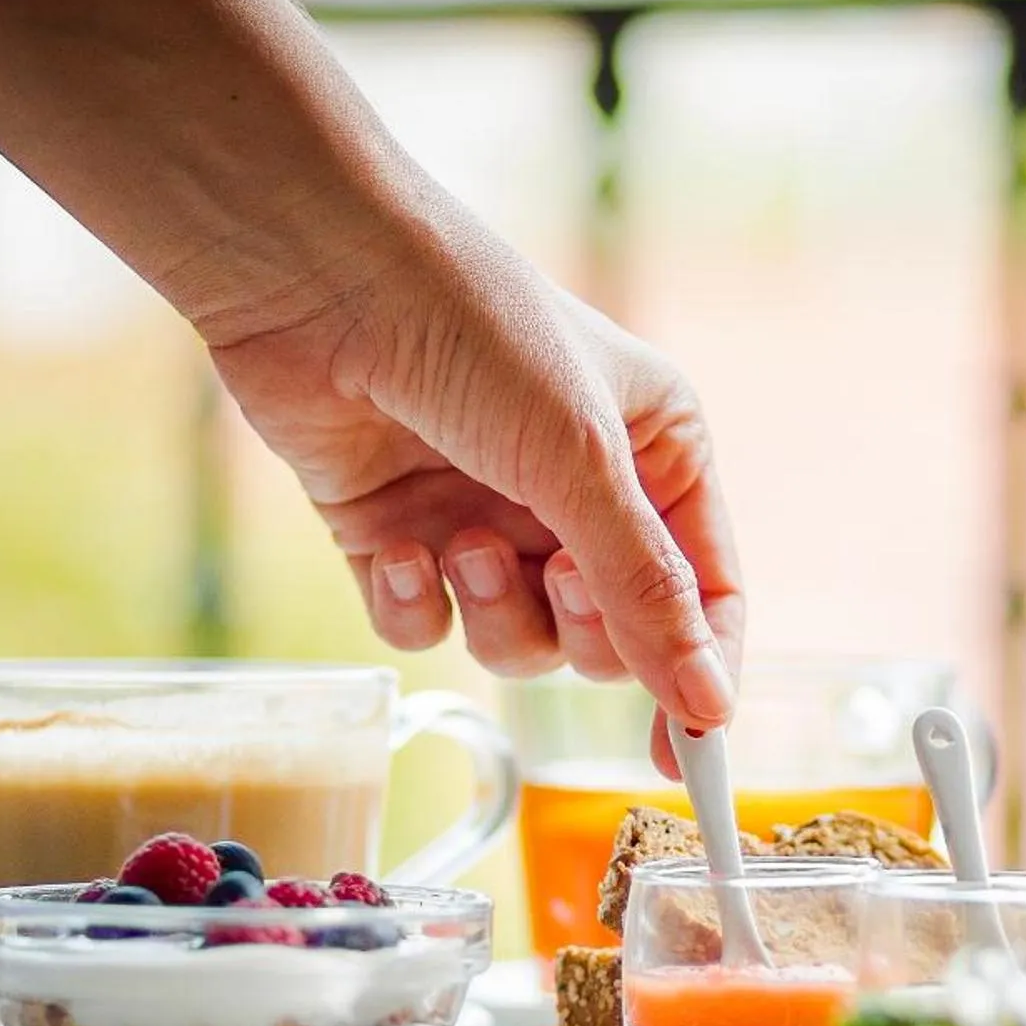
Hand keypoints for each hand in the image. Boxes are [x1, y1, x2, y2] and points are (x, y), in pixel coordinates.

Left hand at [205, 212, 743, 774]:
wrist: (316, 274)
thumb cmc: (475, 333)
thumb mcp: (583, 464)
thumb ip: (647, 595)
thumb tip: (709, 709)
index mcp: (657, 451)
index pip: (705, 593)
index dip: (700, 671)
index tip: (690, 750)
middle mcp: (578, 489)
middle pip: (614, 633)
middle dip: (586, 624)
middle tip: (559, 576)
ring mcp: (485, 514)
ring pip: (521, 639)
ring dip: (496, 610)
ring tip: (460, 543)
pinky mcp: (396, 534)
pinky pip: (427, 624)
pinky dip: (414, 601)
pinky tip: (396, 543)